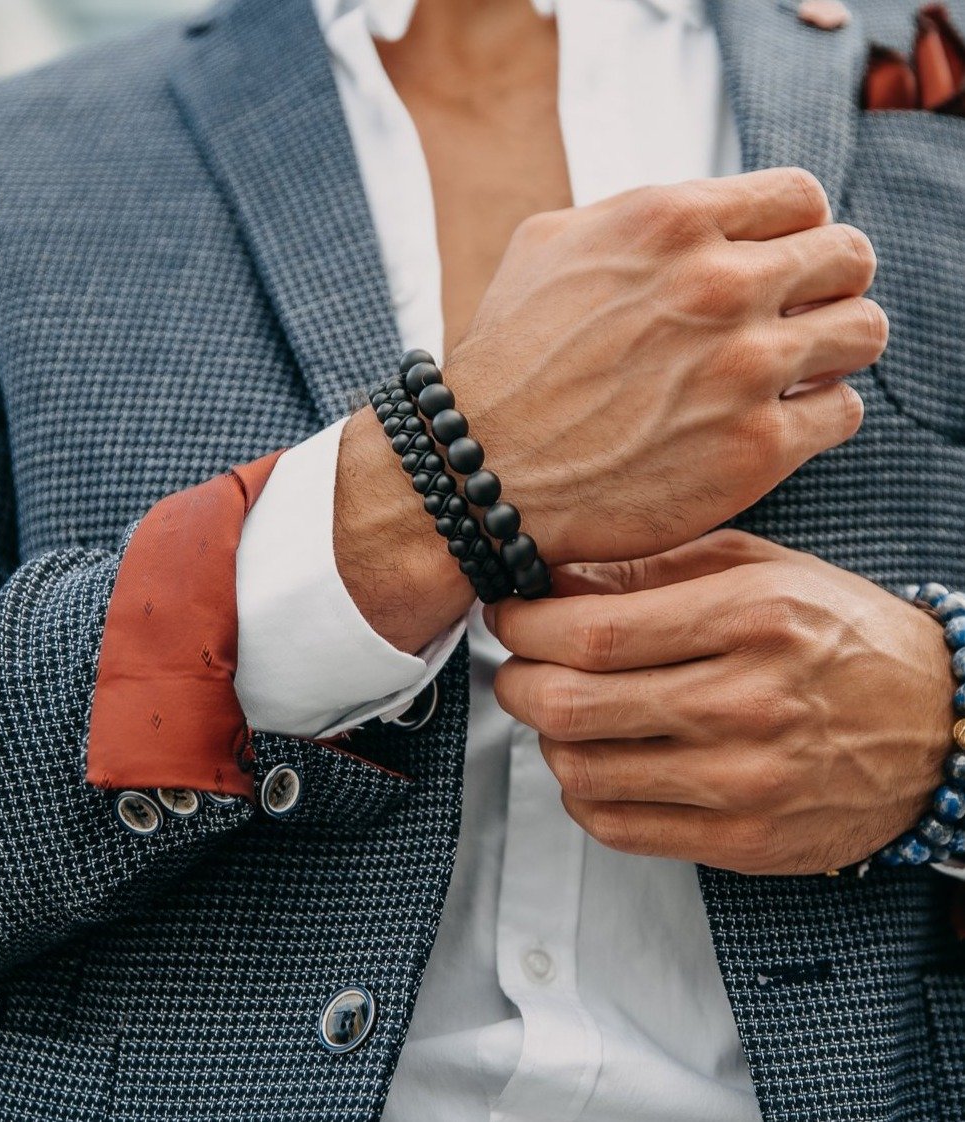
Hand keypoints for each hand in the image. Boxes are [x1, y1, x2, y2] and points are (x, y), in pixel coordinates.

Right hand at [335, 168, 885, 654]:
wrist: (478, 473)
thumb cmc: (506, 365)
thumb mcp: (545, 247)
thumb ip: (635, 213)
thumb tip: (700, 215)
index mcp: (671, 221)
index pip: (803, 198)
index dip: (794, 235)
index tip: (775, 271)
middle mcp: (718, 284)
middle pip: (847, 258)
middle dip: (823, 289)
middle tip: (787, 324)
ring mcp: (744, 367)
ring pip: (864, 331)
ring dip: (834, 351)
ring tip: (790, 376)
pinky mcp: (757, 448)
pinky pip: (842, 413)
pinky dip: (816, 418)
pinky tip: (768, 425)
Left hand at [486, 531, 955, 873]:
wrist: (938, 725)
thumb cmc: (843, 635)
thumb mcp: (758, 568)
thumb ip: (652, 569)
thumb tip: (554, 581)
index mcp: (750, 618)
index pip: (592, 633)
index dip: (525, 626)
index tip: (510, 616)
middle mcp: (747, 703)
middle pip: (573, 705)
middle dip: (516, 682)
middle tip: (517, 665)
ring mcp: (745, 782)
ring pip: (583, 770)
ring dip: (545, 737)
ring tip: (560, 710)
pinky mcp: (744, 842)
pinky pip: (617, 827)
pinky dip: (581, 792)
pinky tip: (595, 759)